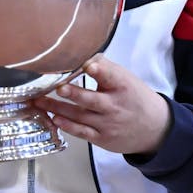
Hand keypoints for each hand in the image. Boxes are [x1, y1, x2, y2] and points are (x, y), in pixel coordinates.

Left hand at [33, 54, 170, 155]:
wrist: (154, 129)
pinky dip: (67, 126)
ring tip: (39, 101)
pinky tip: (54, 119)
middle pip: (92, 100)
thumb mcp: (126, 79)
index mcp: (123, 86)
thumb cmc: (134, 98)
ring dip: (58, 109)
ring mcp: (108, 124)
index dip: (100, 70)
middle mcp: (115, 106)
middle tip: (58, 87)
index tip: (89, 65)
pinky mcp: (102, 138)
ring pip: (80, 116)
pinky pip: (82, 132)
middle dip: (74, 93)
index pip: (111, 76)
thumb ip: (105, 68)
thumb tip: (82, 53)